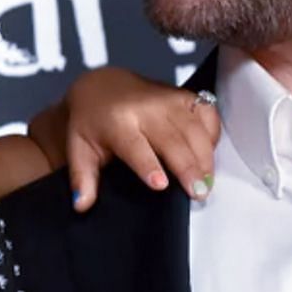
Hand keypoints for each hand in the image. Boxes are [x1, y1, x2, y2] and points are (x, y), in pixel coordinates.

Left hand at [37, 67, 220, 210]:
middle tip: (199, 193)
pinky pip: (207, 114)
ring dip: (205, 157)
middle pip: (172, 140)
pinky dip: (213, 135)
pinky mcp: (184, 95)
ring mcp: (168, 99)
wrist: (102, 86)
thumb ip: (82, 178)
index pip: (135, 146)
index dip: (149, 165)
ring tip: (207, 183)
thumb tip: (81, 205)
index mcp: (116, 121)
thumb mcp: (79, 149)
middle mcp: (145, 107)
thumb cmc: (91, 123)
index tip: (161, 185)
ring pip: (194, 130)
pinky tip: (209, 155)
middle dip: (188, 167)